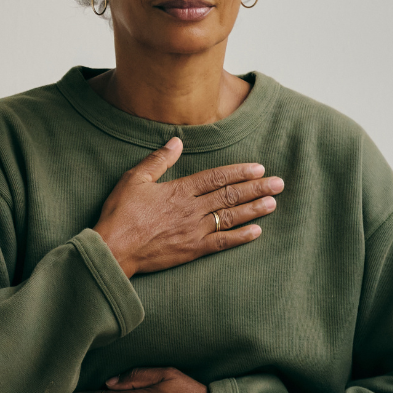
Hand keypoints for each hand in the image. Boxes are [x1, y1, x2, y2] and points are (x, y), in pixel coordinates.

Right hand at [93, 136, 284, 277]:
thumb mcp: (134, 179)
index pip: (217, 177)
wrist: (114, 249)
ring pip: (231, 217)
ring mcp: (194, 231)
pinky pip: (222, 242)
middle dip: (256, 188)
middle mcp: (192, 209)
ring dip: (254, 209)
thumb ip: (158, 160)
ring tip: (273, 202)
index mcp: (180, 190)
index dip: (239, 172)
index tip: (259, 168)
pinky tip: (256, 232)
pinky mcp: (191, 250)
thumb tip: (177, 141)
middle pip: (230, 196)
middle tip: (278, 184)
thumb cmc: (120, 214)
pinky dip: (240, 237)